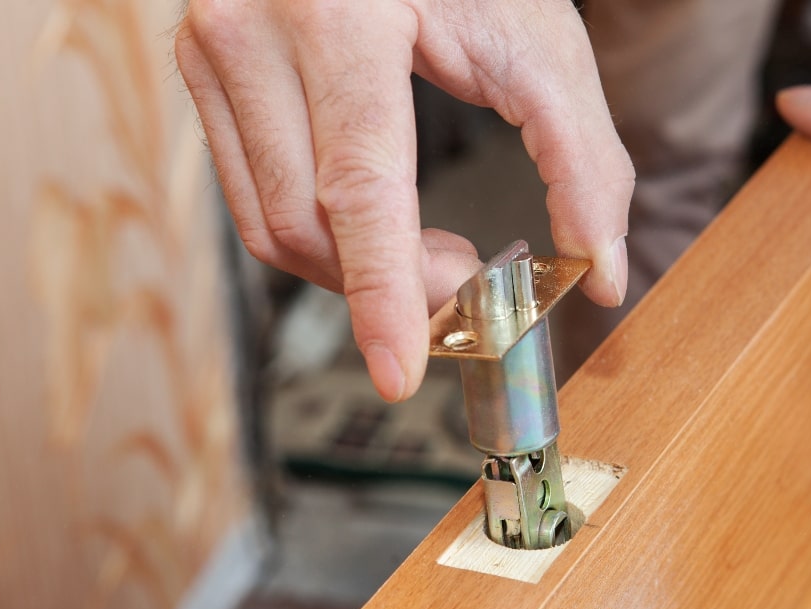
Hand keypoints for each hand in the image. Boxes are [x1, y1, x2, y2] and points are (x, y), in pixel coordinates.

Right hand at [176, 0, 633, 400]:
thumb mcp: (542, 43)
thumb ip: (585, 161)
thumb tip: (603, 274)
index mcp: (338, 16)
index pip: (357, 190)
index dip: (382, 294)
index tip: (399, 371)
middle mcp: (252, 31)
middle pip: (306, 224)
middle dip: (390, 289)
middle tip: (468, 285)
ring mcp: (213, 52)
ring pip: (271, 226)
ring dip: (356, 273)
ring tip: (436, 255)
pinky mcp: (207, 76)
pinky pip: (254, 198)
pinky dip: (324, 239)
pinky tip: (383, 228)